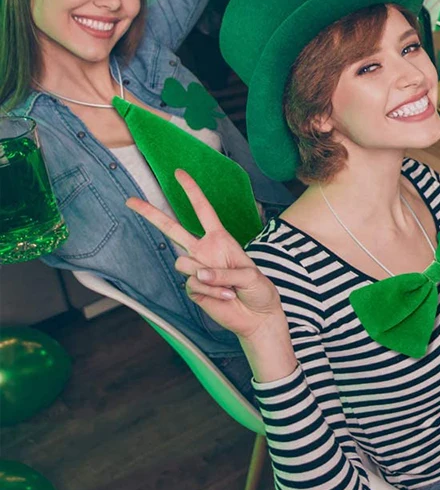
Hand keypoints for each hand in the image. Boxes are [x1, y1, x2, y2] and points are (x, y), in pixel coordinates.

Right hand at [126, 170, 283, 346]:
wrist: (257, 316)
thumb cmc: (260, 290)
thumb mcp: (251, 275)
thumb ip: (225, 273)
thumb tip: (197, 274)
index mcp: (220, 239)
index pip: (203, 210)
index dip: (192, 191)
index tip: (179, 173)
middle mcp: (204, 250)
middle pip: (172, 229)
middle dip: (151, 213)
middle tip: (130, 200)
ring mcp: (196, 269)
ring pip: (183, 262)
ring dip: (208, 276)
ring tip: (230, 286)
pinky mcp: (193, 289)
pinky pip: (192, 285)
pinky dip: (211, 292)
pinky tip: (226, 297)